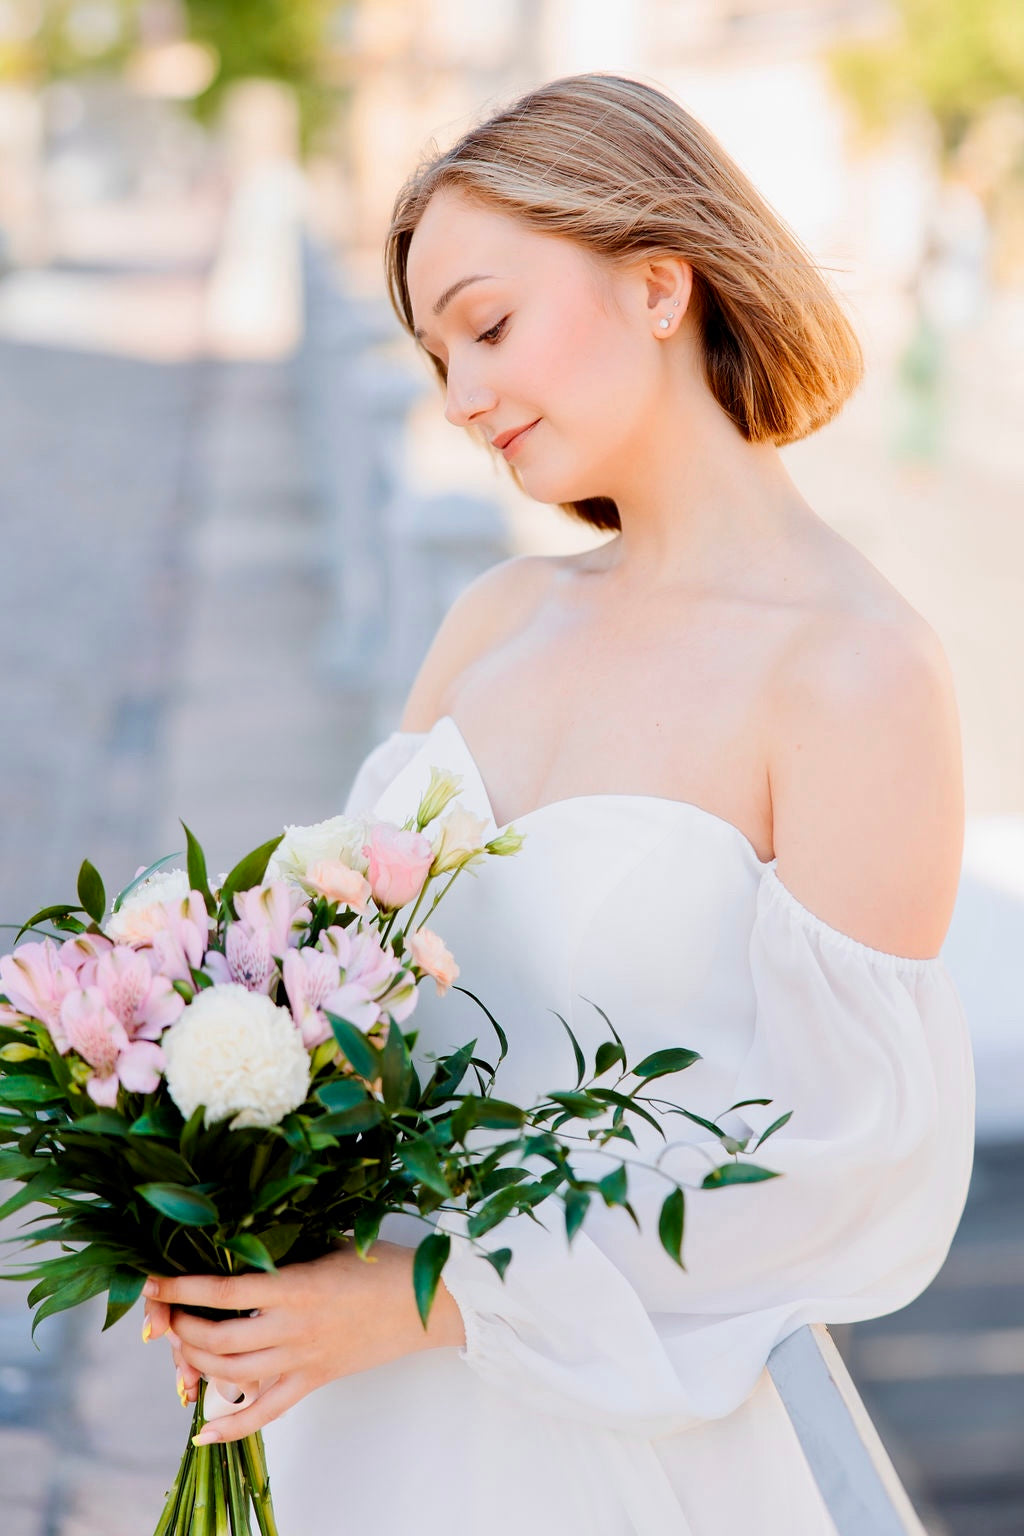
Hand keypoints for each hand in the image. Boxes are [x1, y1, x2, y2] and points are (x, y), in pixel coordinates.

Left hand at [141, 1241, 465, 1443]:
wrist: (429, 1303)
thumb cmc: (385, 1264)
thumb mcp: (332, 1241)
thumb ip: (289, 1246)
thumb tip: (246, 1237)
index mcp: (296, 1286)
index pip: (224, 1290)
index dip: (182, 1288)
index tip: (153, 1281)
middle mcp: (293, 1327)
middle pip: (218, 1338)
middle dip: (180, 1328)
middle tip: (163, 1314)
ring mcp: (302, 1359)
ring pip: (233, 1374)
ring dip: (196, 1362)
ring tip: (180, 1345)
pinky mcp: (314, 1380)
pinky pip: (266, 1412)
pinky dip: (232, 1426)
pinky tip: (204, 1433)